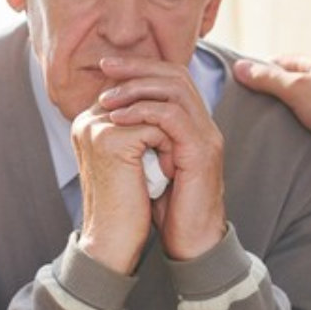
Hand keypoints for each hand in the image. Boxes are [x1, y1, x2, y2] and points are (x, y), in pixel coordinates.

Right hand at [71, 104, 165, 274]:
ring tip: (168, 168)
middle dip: (167, 123)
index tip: (171, 145)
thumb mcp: (131, 159)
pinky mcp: (111, 140)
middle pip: (145, 96)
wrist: (112, 242)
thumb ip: (137, 128)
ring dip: (171, 138)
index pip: (134, 93)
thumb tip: (167, 103)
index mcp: (89, 122)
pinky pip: (157, 126)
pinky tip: (166, 174)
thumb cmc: (125, 206)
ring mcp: (96, 127)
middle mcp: (87, 120)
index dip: (161, 115)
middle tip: (174, 157)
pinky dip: (170, 149)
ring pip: (155, 110)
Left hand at [98, 57, 226, 260]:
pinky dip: (143, 111)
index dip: (140, 67)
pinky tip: (119, 118)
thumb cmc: (168, 208)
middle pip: (175, 74)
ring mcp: (206, 137)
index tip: (106, 68)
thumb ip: (140, 137)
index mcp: (192, 125)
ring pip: (175, 89)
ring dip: (136, 87)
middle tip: (105, 68)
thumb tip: (109, 114)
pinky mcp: (201, 152)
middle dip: (136, 67)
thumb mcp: (149, 164)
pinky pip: (173, 117)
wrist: (191, 242)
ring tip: (106, 99)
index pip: (171, 77)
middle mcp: (204, 125)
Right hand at [233, 55, 310, 169]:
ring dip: (289, 116)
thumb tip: (239, 67)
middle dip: (273, 96)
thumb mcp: (297, 89)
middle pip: (292, 84)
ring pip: (304, 106)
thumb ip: (268, 79)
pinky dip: (304, 131)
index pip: (281, 62)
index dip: (261, 72)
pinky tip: (292, 142)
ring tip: (267, 129)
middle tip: (250, 111)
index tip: (242, 86)